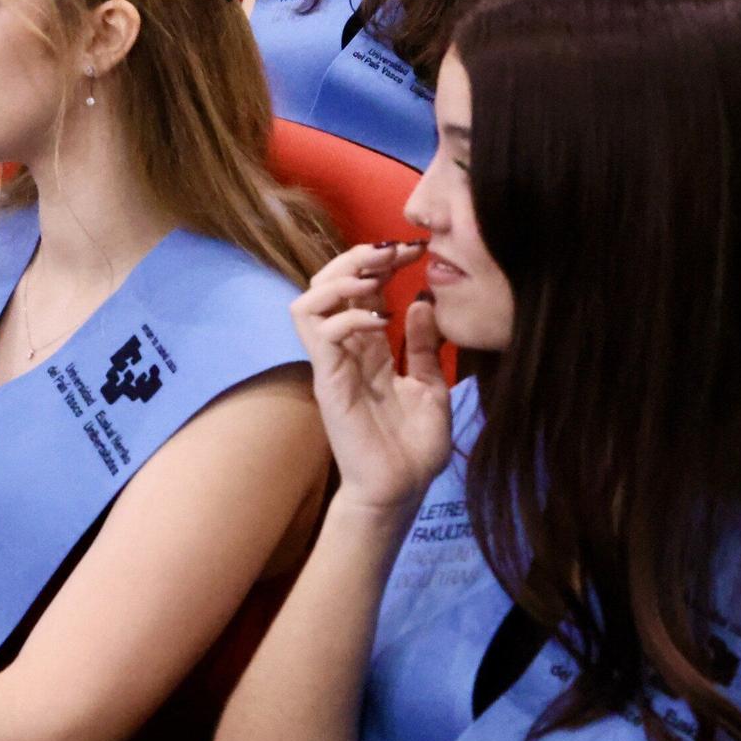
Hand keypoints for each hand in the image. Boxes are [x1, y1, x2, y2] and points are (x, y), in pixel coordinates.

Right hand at [290, 242, 451, 514]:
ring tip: (375, 278)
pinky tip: (380, 319)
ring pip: (309, 300)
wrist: (401, 490)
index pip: (360, 289)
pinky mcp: (328, 379)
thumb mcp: (431, 385)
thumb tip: (421, 300)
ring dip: (340, 279)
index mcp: (368, 348)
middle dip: (358, 258)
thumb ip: (425, 345)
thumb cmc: (413, 446)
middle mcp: (344, 349)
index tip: (416, 250)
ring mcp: (332, 363)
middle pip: (326, 284)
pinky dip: (347, 315)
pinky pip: (321, 333)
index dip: (381, 262)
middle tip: (397, 252)